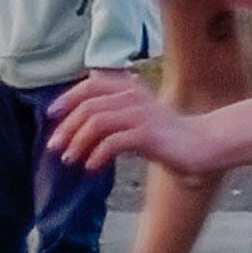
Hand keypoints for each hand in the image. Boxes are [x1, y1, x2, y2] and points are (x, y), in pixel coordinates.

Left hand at [47, 69, 195, 177]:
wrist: (200, 144)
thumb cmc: (166, 134)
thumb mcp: (137, 115)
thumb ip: (114, 112)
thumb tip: (79, 123)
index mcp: (129, 87)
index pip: (90, 85)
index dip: (67, 98)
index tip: (51, 116)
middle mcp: (133, 96)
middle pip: (88, 106)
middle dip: (67, 127)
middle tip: (55, 148)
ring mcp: (140, 114)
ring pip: (97, 122)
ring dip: (78, 143)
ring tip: (71, 159)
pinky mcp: (147, 134)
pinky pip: (112, 142)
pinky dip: (97, 155)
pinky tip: (92, 166)